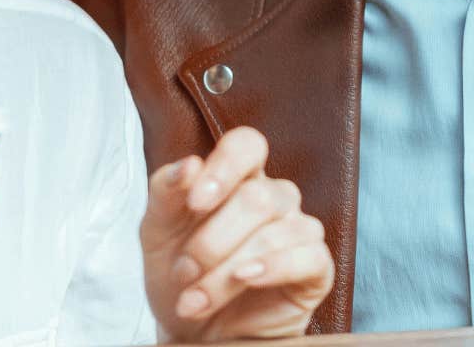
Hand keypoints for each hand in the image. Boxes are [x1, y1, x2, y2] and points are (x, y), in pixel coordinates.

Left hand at [141, 127, 333, 340]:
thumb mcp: (157, 233)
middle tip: (184, 273)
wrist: (191, 333)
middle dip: (211, 242)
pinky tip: (246, 280)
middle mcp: (274, 198)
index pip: (246, 145)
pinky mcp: (316, 267)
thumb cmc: (180, 276)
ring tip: (196, 300)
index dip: (224, 168)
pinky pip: (308, 257)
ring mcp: (299, 230)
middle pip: (256, 198)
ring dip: (225, 273)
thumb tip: (187, 165)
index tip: (195, 203)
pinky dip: (273, 268)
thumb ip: (166, 193)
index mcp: (238, 178)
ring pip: (275, 233)